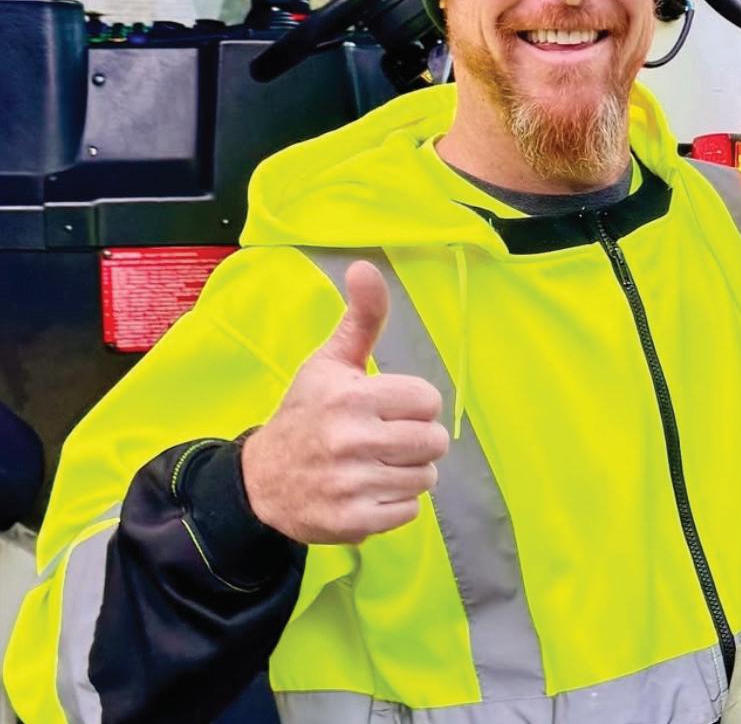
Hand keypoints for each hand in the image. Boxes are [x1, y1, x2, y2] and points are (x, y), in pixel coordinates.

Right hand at [241, 260, 450, 543]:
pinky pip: (409, 512)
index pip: (428, 400)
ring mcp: (351, 484)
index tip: (389, 409)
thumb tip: (366, 266)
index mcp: (352, 397)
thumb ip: (361, 318)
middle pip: (433, 442)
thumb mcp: (330, 362)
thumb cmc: (306, 413)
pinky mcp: (353, 522)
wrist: (261, 481)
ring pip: (425, 479)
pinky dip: (395, 504)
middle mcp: (351, 440)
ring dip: (408, 473)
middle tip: (387, 440)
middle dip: (417, 441)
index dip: (415, 405)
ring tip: (377, 465)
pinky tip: (368, 491)